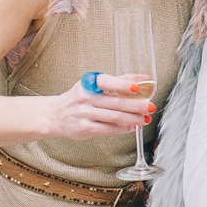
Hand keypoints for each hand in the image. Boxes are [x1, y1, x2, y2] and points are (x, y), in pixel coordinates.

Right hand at [43, 74, 157, 139]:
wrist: (55, 115)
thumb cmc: (79, 98)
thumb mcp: (93, 85)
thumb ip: (118, 81)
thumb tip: (143, 77)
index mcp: (88, 84)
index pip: (107, 82)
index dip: (123, 85)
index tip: (137, 88)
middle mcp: (85, 98)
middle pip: (116, 102)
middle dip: (136, 106)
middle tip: (151, 107)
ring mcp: (85, 114)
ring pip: (114, 117)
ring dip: (133, 119)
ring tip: (145, 118)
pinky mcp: (85, 128)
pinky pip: (109, 129)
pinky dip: (123, 128)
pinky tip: (132, 126)